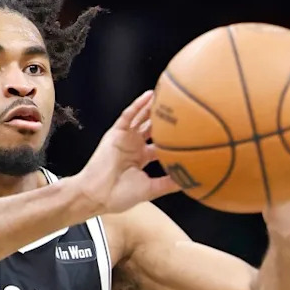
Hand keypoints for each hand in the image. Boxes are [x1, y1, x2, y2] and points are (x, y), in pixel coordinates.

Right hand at [72, 91, 178, 214]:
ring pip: (141, 118)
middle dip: (163, 119)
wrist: (97, 194)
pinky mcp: (115, 133)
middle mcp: (133, 146)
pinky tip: (148, 96)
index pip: (160, 144)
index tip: (189, 131)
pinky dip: (137, 105)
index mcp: (141, 158)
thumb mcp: (151, 189)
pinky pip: (128, 116)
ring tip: (166, 95)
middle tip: (180, 109)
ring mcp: (124, 139)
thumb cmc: (119, 195)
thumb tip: (191, 182)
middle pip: (151, 128)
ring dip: (152, 107)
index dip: (172, 137)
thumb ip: (169, 183)